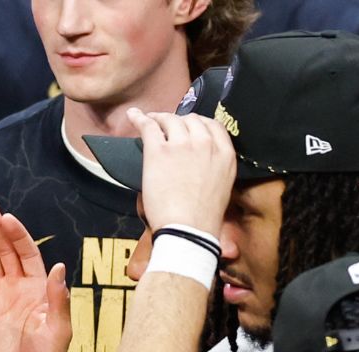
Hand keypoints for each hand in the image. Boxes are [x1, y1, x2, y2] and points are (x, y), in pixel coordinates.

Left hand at [127, 108, 234, 235]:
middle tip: (166, 126)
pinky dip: (140, 119)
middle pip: (191, 120)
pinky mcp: (159, 151)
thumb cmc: (202, 217)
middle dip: (179, 121)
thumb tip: (200, 161)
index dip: (198, 123)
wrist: (188, 228)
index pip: (213, 125)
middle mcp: (205, 143)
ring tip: (150, 120)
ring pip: (170, 120)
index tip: (189, 127)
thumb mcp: (222, 185)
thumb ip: (215, 166)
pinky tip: (133, 116)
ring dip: (160, 118)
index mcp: (225, 153)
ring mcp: (182, 145)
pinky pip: (148, 127)